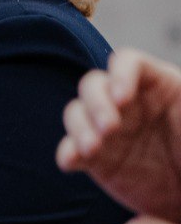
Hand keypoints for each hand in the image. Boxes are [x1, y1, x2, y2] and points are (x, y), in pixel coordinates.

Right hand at [58, 49, 180, 222]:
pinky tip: (73, 162)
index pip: (127, 62)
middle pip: (93, 84)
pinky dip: (67, 153)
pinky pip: (70, 149)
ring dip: (79, 128)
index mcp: (156, 85)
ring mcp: (107, 129)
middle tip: (109, 129)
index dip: (119, 75)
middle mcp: (126, 103)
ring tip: (92, 149)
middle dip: (96, 104)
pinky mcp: (95, 158)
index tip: (123, 99)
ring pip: (76, 113)